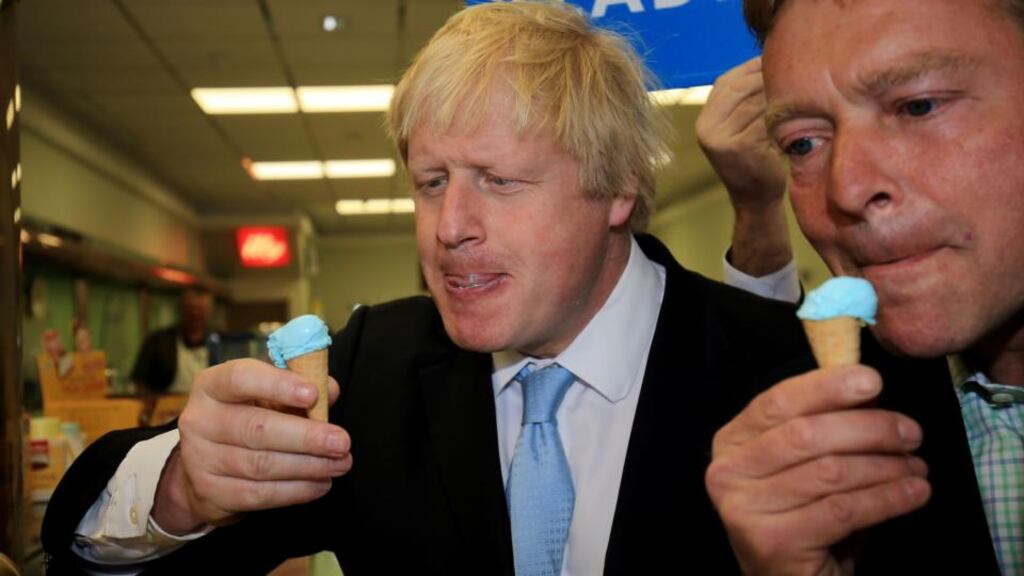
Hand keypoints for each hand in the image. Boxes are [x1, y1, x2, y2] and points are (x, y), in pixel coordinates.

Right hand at [153, 359, 349, 533]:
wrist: (204, 465)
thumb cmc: (246, 418)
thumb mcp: (267, 395)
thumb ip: (300, 386)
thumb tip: (329, 389)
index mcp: (212, 385)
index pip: (241, 378)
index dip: (278, 385)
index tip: (312, 395)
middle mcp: (200, 420)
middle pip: (257, 428)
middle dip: (306, 437)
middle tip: (341, 442)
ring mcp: (200, 459)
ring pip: (261, 464)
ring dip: (308, 466)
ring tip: (339, 464)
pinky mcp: (210, 493)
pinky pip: (259, 494)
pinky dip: (295, 490)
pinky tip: (319, 484)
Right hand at [697, 57, 791, 275]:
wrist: (755, 200)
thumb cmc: (757, 158)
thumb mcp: (742, 125)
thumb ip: (745, 98)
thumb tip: (769, 55)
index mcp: (705, 117)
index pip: (728, 81)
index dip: (754, 68)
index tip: (782, 61)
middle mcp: (706, 126)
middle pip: (741, 87)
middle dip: (770, 77)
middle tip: (799, 70)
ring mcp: (720, 137)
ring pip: (755, 101)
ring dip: (780, 92)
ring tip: (804, 86)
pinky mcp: (738, 147)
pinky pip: (764, 119)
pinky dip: (783, 112)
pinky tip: (801, 108)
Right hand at [705, 366, 931, 574]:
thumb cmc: (805, 518)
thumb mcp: (806, 466)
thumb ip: (824, 427)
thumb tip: (868, 388)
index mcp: (731, 443)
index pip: (778, 402)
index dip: (826, 387)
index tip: (873, 380)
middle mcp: (727, 472)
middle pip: (806, 435)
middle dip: (869, 429)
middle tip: (911, 433)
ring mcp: (744, 509)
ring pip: (830, 472)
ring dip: (886, 467)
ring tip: (917, 467)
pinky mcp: (772, 542)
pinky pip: (844, 510)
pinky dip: (888, 498)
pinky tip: (915, 493)